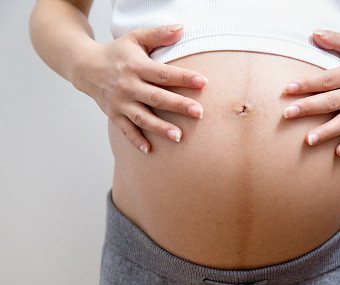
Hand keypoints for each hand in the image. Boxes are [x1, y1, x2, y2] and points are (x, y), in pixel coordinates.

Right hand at [71, 24, 208, 152]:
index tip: (203, 82)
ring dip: (160, 127)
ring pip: (142, 117)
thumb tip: (181, 29)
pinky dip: (136, 140)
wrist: (85, 67)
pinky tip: (149, 150)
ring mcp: (120, 102)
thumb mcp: (135, 38)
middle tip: (199, 112)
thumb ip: (158, 35)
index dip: (184, 77)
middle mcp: (127, 85)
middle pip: (156, 97)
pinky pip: (126, 130)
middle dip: (178, 105)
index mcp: (136, 66)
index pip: (163, 73)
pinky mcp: (114, 115)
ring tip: (179, 137)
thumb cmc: (117, 52)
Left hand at [282, 29, 339, 155]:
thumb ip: (336, 39)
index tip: (287, 88)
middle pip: (332, 101)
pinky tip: (338, 153)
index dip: (307, 84)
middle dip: (309, 108)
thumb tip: (313, 33)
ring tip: (309, 140)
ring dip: (327, 131)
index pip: (327, 79)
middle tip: (287, 114)